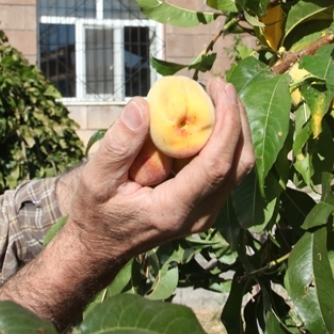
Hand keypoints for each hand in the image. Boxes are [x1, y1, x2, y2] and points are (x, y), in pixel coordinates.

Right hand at [59, 78, 254, 270]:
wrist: (100, 247)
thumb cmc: (95, 212)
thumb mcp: (95, 179)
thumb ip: (118, 145)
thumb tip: (142, 105)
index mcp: (174, 209)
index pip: (217, 165)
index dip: (227, 124)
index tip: (222, 90)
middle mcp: (199, 215)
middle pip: (239, 165)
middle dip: (238, 120)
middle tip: (220, 86)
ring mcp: (205, 214)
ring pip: (239, 169)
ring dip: (235, 129)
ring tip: (216, 97)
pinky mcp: (205, 207)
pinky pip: (227, 172)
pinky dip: (226, 142)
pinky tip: (207, 120)